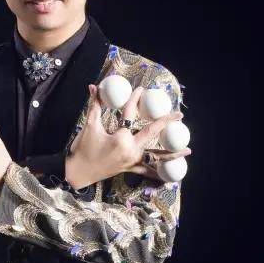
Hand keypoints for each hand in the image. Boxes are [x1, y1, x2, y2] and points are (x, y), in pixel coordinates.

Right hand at [65, 84, 191, 188]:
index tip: (141, 89)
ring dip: (172, 154)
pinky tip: (170, 176)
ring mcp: (131, 161)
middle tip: (179, 115)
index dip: (134, 99)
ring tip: (187, 150)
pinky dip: (158, 173)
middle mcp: (130, 150)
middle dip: (166, 123)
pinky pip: (147, 172)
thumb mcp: (89, 126)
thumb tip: (94, 87)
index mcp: (120, 138)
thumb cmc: (82, 149)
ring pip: (155, 157)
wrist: (76, 173)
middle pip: (152, 133)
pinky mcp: (129, 169)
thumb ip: (94, 106)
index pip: (130, 114)